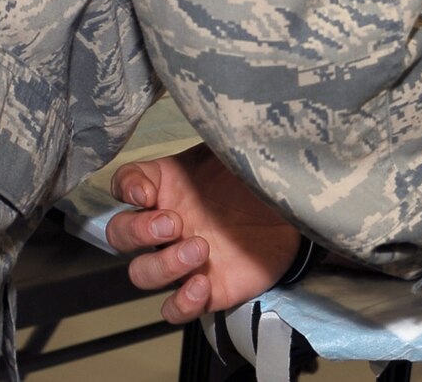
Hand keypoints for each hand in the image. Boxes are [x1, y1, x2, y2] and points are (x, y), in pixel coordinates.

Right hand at [107, 144, 300, 324]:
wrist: (300, 207)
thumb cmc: (261, 174)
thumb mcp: (236, 147)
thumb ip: (215, 134)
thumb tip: (204, 113)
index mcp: (171, 186)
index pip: (125, 186)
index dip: (126, 189)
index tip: (145, 191)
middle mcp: (169, 223)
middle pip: (121, 235)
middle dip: (137, 231)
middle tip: (173, 222)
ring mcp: (185, 258)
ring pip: (143, 273)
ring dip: (163, 265)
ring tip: (200, 248)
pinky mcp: (209, 288)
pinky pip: (175, 309)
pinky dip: (179, 303)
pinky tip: (201, 287)